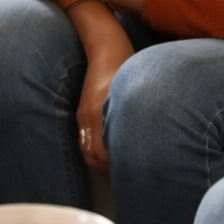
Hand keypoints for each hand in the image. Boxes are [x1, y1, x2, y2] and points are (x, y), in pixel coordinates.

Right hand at [75, 40, 131, 174]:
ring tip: (113, 169)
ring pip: (86, 149)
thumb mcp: (134, 94)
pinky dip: (92, 150)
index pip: (104, 153)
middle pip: (94, 155)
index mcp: (102, 112)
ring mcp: (84, 113)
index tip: (130, 175)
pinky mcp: (82, 110)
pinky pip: (83, 138)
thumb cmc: (128, 68)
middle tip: (123, 177)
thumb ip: (133, 120)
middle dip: (107, 169)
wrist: (107, 47)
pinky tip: (104, 153)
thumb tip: (141, 146)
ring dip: (98, 162)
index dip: (115, 167)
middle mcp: (90, 115)